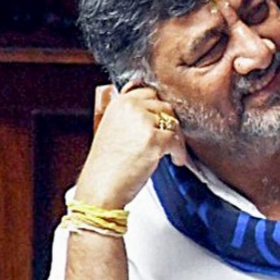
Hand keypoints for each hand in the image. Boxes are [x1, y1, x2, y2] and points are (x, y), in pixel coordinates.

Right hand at [75, 84, 187, 209]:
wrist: (100, 187)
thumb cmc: (107, 164)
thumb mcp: (113, 128)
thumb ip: (130, 114)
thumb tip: (153, 107)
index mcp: (119, 103)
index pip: (149, 93)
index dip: (158, 109)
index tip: (162, 121)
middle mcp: (130, 107)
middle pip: (164, 106)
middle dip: (169, 124)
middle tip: (170, 139)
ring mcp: (143, 122)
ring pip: (173, 123)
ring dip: (176, 138)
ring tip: (172, 152)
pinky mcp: (154, 139)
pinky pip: (177, 141)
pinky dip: (179, 152)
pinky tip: (175, 160)